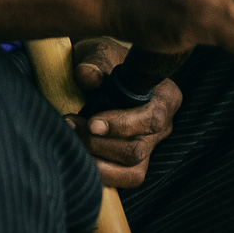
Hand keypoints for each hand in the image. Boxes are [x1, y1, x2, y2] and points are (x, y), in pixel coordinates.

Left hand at [67, 37, 179, 188]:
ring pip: (133, 172)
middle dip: (99, 143)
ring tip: (71, 140)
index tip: (91, 122)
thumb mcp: (98, 52)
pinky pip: (121, 180)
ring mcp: (149, 148)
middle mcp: (163, 126)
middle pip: (138, 149)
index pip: (152, 119)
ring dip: (97, 162)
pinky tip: (76, 156)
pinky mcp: (132, 164)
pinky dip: (97, 173)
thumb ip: (95, 62)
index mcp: (165, 97)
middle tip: (69, 124)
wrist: (96, 72)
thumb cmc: (102, 61)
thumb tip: (86, 76)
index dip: (122, 125)